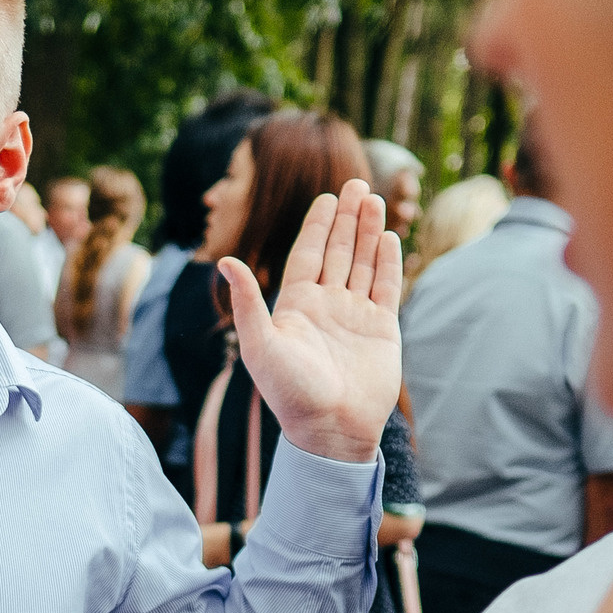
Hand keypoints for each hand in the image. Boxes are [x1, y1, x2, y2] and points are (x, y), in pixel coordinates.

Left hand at [221, 180, 401, 464]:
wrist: (330, 429)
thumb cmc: (290, 393)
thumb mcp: (260, 345)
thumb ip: (247, 302)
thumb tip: (223, 262)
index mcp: (295, 307)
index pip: (307, 255)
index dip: (317, 227)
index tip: (326, 198)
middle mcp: (325, 307)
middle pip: (338, 252)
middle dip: (346, 219)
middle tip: (356, 183)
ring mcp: (354, 316)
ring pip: (363, 264)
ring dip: (368, 232)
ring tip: (374, 199)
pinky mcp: (381, 330)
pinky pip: (385, 288)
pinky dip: (388, 262)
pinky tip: (389, 237)